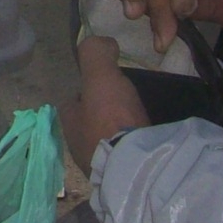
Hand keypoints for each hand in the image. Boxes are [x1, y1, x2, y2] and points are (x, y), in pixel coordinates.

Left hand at [62, 34, 148, 174]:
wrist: (138, 166)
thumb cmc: (111, 118)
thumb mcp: (100, 75)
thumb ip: (96, 54)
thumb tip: (103, 43)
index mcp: (69, 124)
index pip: (73, 102)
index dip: (87, 90)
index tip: (107, 83)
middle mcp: (80, 148)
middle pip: (92, 123)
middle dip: (107, 114)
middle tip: (129, 104)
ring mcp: (103, 167)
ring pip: (112, 141)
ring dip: (124, 132)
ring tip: (145, 122)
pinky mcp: (127, 179)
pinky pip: (131, 157)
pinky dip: (139, 148)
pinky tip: (154, 141)